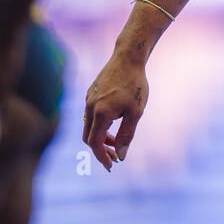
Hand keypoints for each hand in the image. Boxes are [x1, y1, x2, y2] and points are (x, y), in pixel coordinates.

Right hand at [82, 54, 148, 171]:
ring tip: (115, 140)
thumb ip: (126, 135)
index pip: (95, 143)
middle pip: (88, 137)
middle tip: (115, 156)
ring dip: (100, 137)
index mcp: (100, 113)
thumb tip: (121, 156)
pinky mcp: (90, 93)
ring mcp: (88, 99)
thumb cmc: (135, 85)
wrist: (128, 57)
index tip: (111, 166)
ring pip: (88, 126)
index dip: (102, 157)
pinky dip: (98, 124)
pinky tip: (113, 122)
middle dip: (100, 149)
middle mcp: (90, 107)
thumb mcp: (136, 112)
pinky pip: (90, 114)